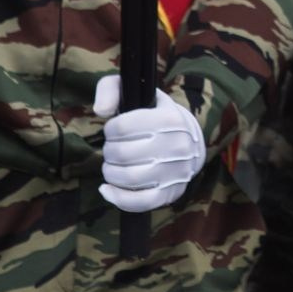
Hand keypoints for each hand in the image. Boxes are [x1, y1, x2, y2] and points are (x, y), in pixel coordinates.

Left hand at [92, 73, 206, 212]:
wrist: (192, 141)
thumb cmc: (155, 115)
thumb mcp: (137, 92)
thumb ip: (111, 89)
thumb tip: (100, 111)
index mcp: (169, 118)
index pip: (121, 127)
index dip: (110, 130)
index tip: (115, 130)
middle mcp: (176, 145)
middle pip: (122, 154)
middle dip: (109, 151)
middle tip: (114, 148)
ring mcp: (175, 172)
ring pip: (128, 178)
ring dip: (110, 172)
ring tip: (113, 165)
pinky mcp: (170, 193)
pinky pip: (139, 202)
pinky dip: (117, 198)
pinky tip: (106, 189)